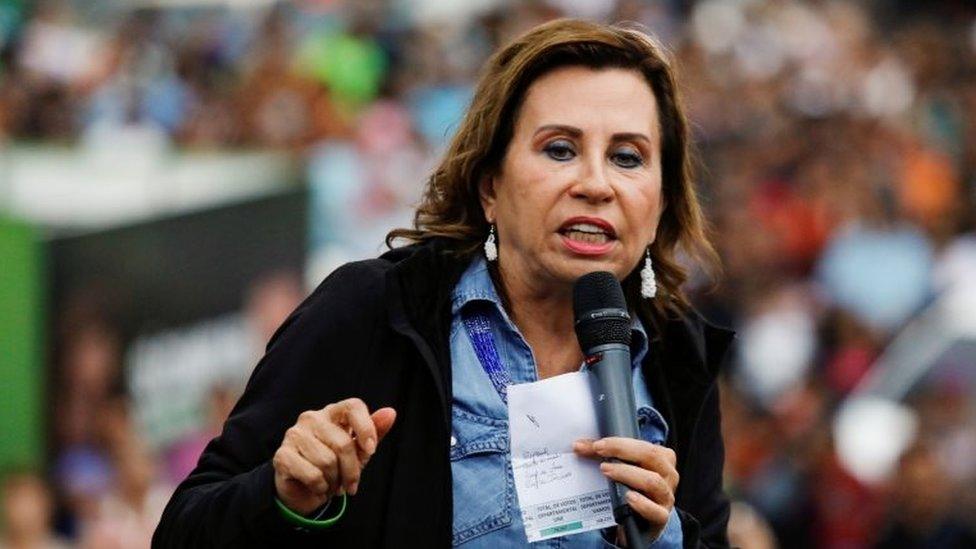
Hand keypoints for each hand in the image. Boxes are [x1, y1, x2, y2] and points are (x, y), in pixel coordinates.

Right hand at [273, 398, 396, 514]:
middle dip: (352, 471)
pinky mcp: (282, 455)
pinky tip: (318, 487)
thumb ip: (374, 432)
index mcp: (332, 412)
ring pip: (327, 462)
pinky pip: (312, 475)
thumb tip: (391, 412)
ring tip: (332, 484)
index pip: (353, 406)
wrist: (304, 490)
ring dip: (335, 481)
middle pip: (343, 443)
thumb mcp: (359, 451)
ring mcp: (294, 435)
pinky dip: (321, 487)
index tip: (371, 451)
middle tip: (351, 485)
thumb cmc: (335, 465)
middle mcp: (311, 418)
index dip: (366, 428)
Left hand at [573, 437, 678, 541]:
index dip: (619, 443)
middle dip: (622, 451)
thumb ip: (603, 455)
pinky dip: (642, 504)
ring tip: (606, 471)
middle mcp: (668, 475)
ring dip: (627, 474)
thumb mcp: (621, 469)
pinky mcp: (661, 517)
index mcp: (662, 457)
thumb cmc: (631, 488)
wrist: (640, 522)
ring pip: (653, 481)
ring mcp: (666, 497)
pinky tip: (628, 497)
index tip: (597, 445)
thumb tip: (579, 446)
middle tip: (598, 452)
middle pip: (651, 456)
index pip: (643, 445)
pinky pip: (656, 511)